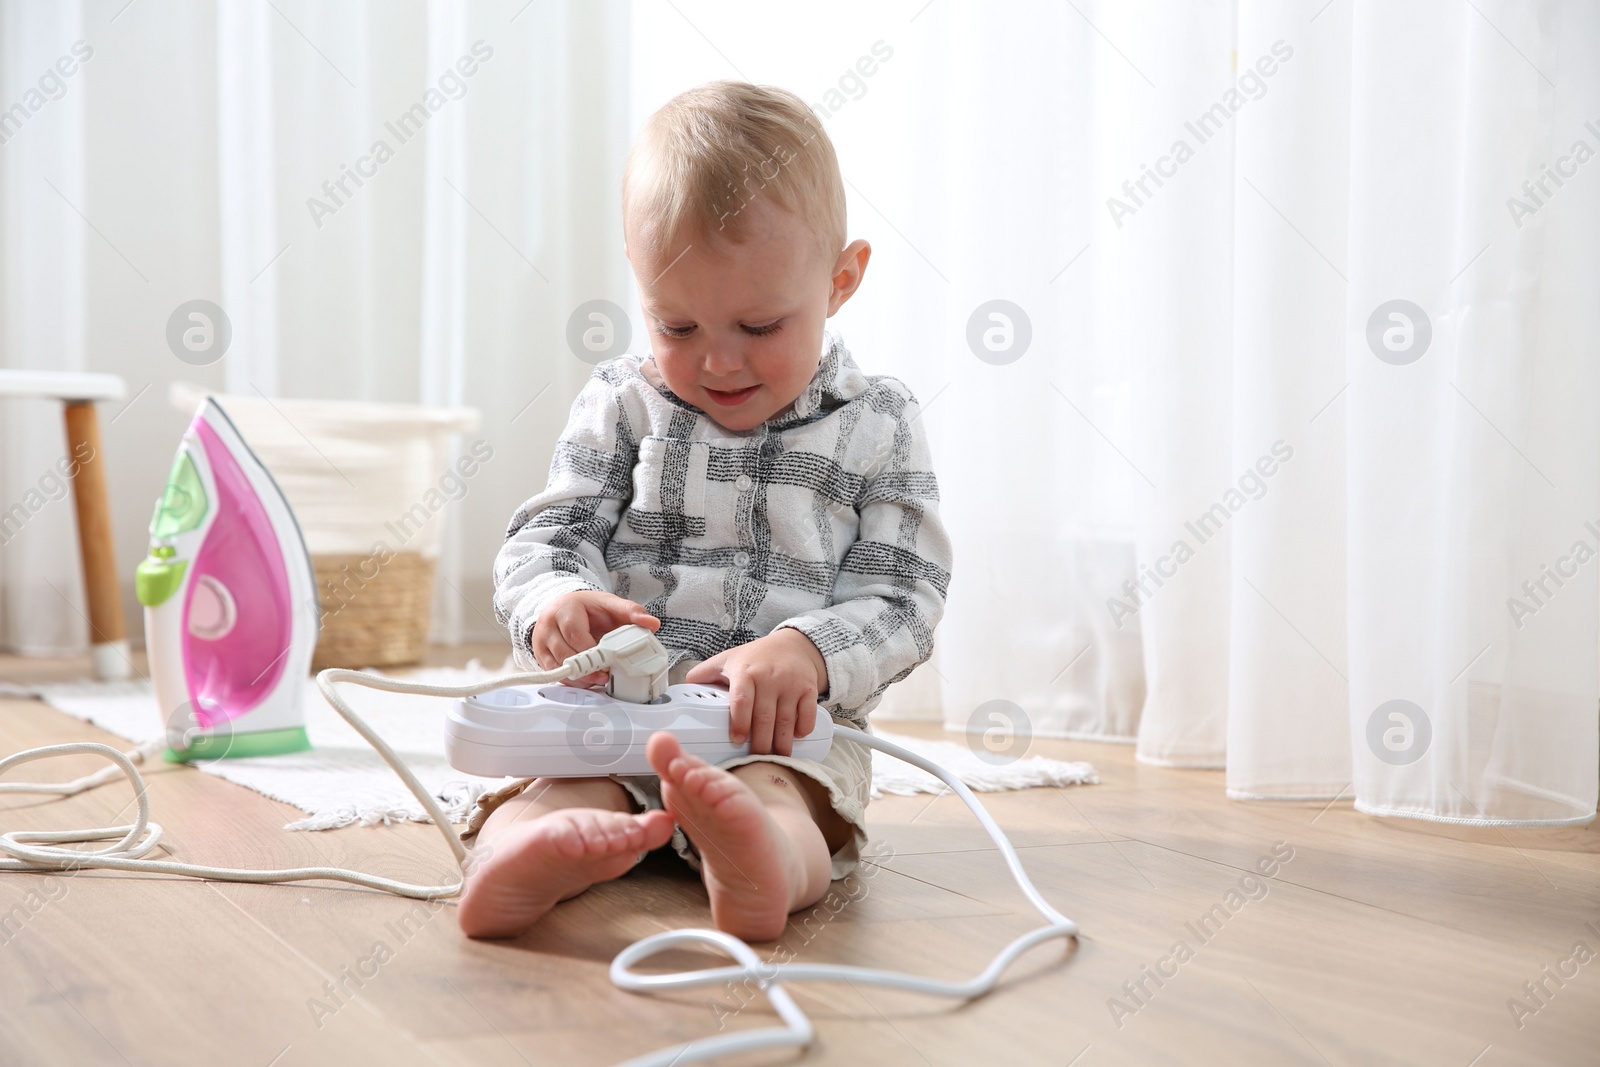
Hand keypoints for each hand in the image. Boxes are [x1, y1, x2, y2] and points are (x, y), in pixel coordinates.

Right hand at [531, 590, 658, 687]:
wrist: (566, 607)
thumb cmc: (588, 608)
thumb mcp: (611, 604)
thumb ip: (632, 612)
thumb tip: (652, 624)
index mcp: (565, 609)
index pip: (574, 633)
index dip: (591, 651)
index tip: (607, 663)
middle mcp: (548, 625)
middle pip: (564, 653)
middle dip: (586, 668)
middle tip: (605, 676)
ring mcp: (541, 641)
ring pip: (556, 666)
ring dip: (579, 677)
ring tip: (599, 679)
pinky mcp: (540, 656)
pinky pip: (553, 674)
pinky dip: (571, 680)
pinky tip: (587, 680)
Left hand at [685, 628, 827, 756]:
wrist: (794, 645)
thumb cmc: (756, 657)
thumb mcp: (727, 660)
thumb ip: (704, 675)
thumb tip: (681, 693)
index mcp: (745, 672)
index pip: (741, 701)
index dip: (739, 723)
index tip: (737, 740)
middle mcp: (769, 678)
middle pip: (764, 718)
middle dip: (761, 743)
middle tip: (756, 759)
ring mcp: (790, 684)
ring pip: (786, 721)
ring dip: (781, 744)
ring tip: (776, 757)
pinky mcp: (808, 689)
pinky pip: (807, 715)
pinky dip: (801, 730)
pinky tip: (794, 737)